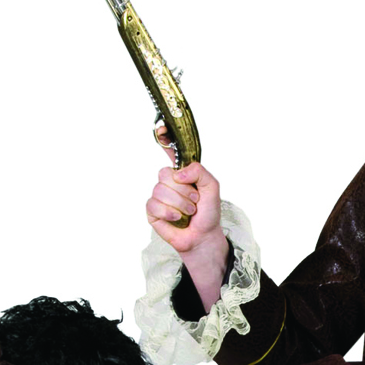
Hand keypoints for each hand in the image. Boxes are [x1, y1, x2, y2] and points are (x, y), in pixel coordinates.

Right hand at [146, 126, 225, 245]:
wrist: (203, 236)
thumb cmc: (208, 213)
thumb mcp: (212, 187)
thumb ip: (200, 172)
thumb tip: (178, 174)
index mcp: (182, 172)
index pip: (170, 151)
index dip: (164, 138)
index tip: (161, 128)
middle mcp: (168, 181)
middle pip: (165, 174)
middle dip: (183, 190)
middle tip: (194, 201)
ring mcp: (159, 195)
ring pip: (160, 190)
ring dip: (179, 204)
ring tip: (188, 212)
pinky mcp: (152, 210)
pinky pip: (154, 205)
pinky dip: (169, 213)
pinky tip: (177, 218)